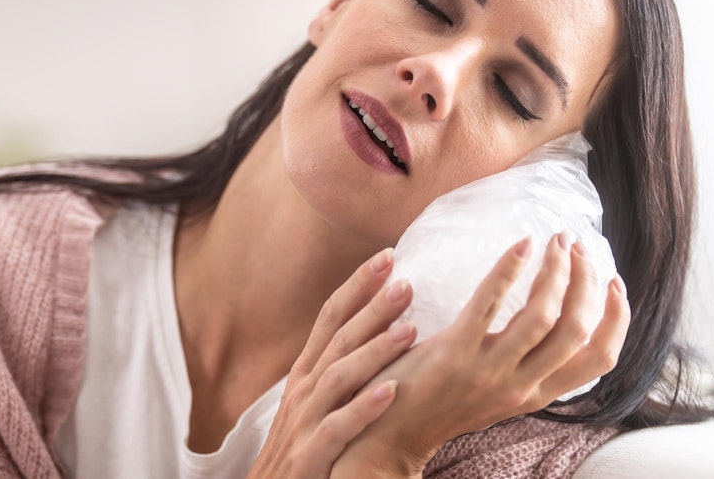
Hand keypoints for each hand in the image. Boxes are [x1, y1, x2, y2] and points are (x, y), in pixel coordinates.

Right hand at [247, 248, 418, 478]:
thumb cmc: (303, 451)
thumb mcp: (315, 403)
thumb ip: (341, 369)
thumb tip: (378, 329)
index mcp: (305, 375)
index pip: (329, 318)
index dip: (356, 285)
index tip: (387, 256)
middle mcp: (303, 392)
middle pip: (338, 339)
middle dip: (372, 308)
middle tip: (407, 281)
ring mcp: (304, 424)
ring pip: (339, 377)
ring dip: (375, 351)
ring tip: (411, 328)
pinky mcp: (309, 458)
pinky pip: (338, 429)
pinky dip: (364, 408)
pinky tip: (392, 392)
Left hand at [332, 234, 631, 477]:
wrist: (388, 432)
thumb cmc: (440, 402)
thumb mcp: (498, 392)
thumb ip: (526, 365)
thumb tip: (551, 319)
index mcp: (537, 394)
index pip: (599, 359)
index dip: (616, 318)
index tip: (615, 282)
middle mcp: (521, 386)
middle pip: (577, 330)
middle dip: (586, 282)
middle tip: (576, 247)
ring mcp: (490, 370)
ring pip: (543, 315)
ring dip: (555, 271)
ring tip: (554, 241)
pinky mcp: (455, 351)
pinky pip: (490, 303)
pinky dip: (510, 269)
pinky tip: (521, 244)